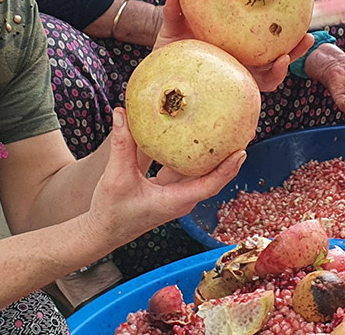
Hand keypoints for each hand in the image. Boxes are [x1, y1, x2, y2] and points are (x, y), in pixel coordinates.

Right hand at [86, 107, 244, 242]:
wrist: (102, 231)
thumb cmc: (111, 212)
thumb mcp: (116, 176)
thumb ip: (121, 144)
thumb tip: (122, 113)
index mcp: (175, 201)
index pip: (210, 185)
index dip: (227, 169)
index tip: (241, 151)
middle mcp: (180, 198)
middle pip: (212, 176)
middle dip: (227, 156)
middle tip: (240, 131)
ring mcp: (175, 193)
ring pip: (199, 171)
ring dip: (210, 154)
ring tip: (221, 129)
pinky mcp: (167, 188)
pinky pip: (183, 168)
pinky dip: (188, 154)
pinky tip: (187, 134)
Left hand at [155, 0, 311, 92]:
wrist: (158, 72)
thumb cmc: (170, 47)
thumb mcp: (173, 26)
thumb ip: (175, 10)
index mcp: (233, 41)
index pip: (262, 35)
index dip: (281, 28)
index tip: (297, 13)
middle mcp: (239, 60)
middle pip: (274, 56)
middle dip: (295, 49)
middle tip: (308, 35)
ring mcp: (236, 75)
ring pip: (268, 75)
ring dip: (282, 67)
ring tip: (287, 56)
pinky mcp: (229, 91)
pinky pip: (250, 89)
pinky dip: (268, 77)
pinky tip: (274, 66)